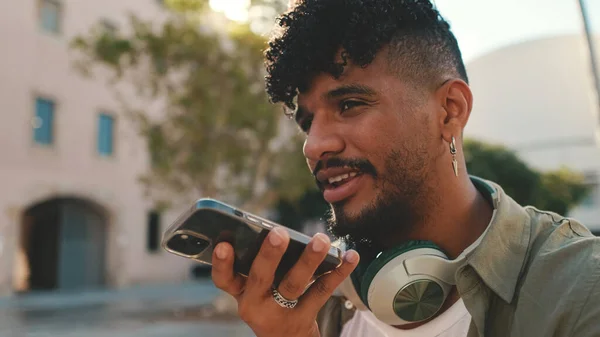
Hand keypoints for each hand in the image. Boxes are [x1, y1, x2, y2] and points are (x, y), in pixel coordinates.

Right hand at [211, 227, 359, 336]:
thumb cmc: (269, 301)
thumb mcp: (254, 289)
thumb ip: (258, 264)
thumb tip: (278, 230)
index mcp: (240, 292)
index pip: (224, 279)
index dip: (222, 263)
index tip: (223, 244)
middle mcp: (256, 304)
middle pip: (261, 277)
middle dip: (270, 254)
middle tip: (279, 233)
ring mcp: (280, 313)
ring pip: (294, 284)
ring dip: (309, 260)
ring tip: (321, 240)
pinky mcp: (304, 318)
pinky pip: (322, 291)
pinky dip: (339, 271)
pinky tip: (350, 255)